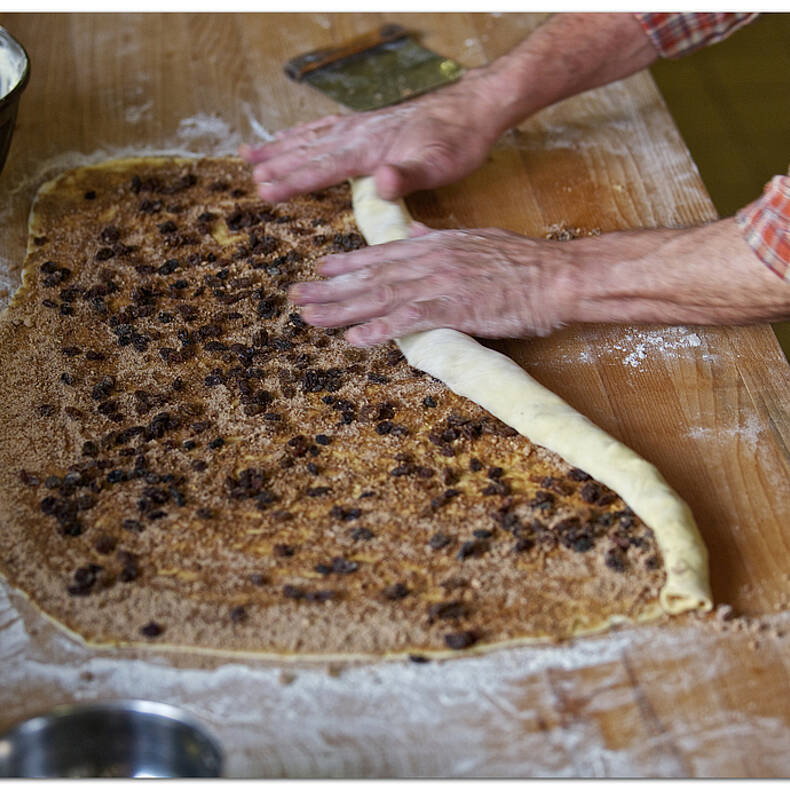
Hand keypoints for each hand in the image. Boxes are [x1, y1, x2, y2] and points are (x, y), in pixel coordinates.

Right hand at [239, 70, 504, 202]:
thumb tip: (381, 183)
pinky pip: (326, 127)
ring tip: (250, 155)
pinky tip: (295, 137)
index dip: (293, 181)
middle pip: (309, 151)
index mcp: (369, 149)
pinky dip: (303, 133)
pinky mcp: (368, 123)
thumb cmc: (458, 141)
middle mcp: (358, 133)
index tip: (265, 192)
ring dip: (281, 147)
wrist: (473, 108)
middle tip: (250, 178)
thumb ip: (407, 175)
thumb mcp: (439, 164)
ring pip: (311, 136)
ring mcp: (361, 126)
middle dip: (278, 166)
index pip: (322, 168)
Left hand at [288, 224, 575, 345]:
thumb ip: (438, 237)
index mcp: (434, 244)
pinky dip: (379, 329)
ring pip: (379, 296)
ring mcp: (439, 283)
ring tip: (309, 318)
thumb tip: (413, 230)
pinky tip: (354, 339)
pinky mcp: (453, 308)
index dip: (347, 264)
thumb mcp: (475, 239)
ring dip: (341, 309)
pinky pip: (408, 320)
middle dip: (330, 289)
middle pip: (370, 276)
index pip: (381, 253)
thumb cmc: (522, 262)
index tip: (320, 270)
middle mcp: (429, 260)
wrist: (556, 276)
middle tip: (296, 297)